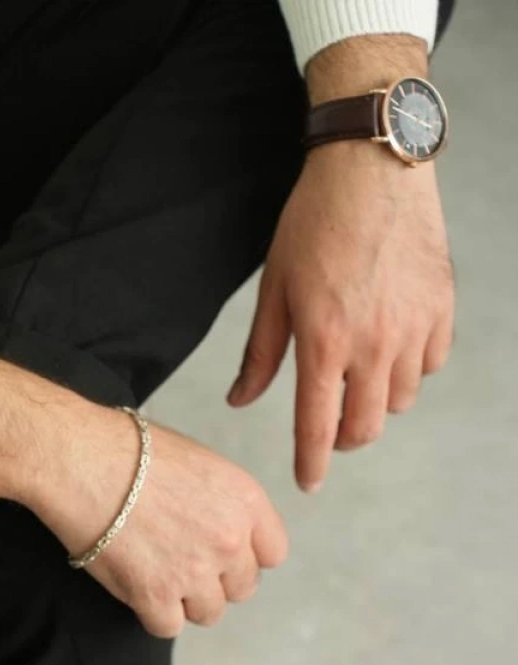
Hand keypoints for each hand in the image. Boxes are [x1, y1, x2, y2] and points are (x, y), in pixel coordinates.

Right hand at [48, 413, 288, 637]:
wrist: (84, 463)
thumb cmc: (130, 453)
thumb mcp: (200, 464)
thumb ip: (223, 504)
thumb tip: (221, 531)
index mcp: (245, 501)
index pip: (273, 554)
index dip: (247, 557)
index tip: (223, 554)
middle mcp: (229, 540)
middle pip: (242, 588)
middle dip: (215, 581)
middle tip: (181, 562)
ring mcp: (195, 572)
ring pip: (209, 613)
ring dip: (185, 601)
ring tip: (157, 573)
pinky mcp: (157, 596)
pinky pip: (169, 627)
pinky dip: (152, 614)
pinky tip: (137, 587)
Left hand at [227, 143, 453, 490]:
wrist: (372, 163)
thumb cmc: (314, 222)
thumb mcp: (275, 289)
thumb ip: (261, 353)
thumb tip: (240, 400)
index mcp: (324, 342)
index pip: (318, 427)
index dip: (311, 464)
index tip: (307, 483)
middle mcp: (374, 344)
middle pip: (365, 428)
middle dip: (343, 440)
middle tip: (329, 429)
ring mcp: (413, 327)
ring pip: (400, 401)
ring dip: (376, 403)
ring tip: (358, 377)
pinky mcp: (441, 308)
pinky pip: (429, 365)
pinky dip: (410, 369)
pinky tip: (391, 347)